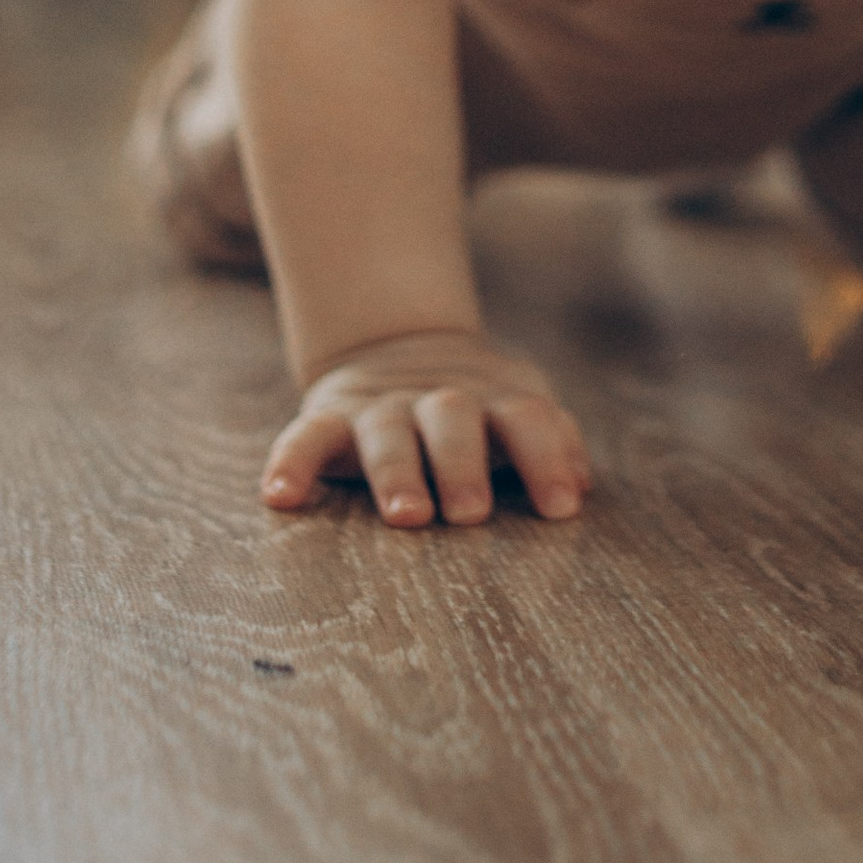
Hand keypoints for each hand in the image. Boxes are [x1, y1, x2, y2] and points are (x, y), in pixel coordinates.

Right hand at [263, 328, 591, 528]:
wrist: (400, 347)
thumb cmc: (478, 407)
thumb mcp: (517, 407)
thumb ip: (551, 440)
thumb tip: (582, 483)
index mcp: (492, 398)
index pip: (527, 418)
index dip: (547, 458)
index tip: (563, 507)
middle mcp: (436, 400)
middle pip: (453, 420)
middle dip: (463, 464)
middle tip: (472, 512)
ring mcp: (380, 407)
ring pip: (386, 432)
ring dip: (396, 471)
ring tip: (406, 515)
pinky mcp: (328, 418)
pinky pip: (304, 437)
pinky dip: (291, 463)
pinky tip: (280, 498)